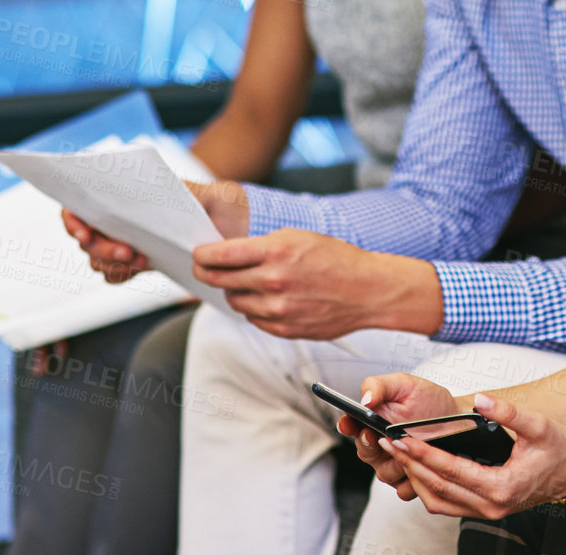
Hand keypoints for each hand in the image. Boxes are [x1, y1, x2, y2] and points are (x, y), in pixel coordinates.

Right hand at [60, 180, 245, 282]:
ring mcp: (127, 239)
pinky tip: (144, 267)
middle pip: (86, 238)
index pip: (80, 204)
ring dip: (112, 264)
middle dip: (102, 249)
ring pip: (97, 259)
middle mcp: (121, 217)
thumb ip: (193, 193)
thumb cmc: (222, 202)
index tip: (85, 234)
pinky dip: (122, 274)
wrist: (236, 229)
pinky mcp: (138, 260)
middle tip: (129, 253)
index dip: (73, 220)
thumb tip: (169, 193)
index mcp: (127, 194)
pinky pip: (114, 274)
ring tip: (143, 260)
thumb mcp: (210, 193)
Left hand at [191, 229, 441, 340]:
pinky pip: (253, 319)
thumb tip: (226, 255)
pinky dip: (254, 308)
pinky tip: (268, 298)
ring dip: (234, 291)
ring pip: (235, 301)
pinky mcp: (284, 329)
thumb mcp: (297, 236)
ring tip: (247, 282)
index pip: (219, 256)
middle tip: (204, 268)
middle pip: (219, 280)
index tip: (197, 254)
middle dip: (207, 272)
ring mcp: (277, 309)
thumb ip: (260, 246)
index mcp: (275, 252)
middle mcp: (272, 282)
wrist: (368, 290)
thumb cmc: (336, 258)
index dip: (201, 255)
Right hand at [336, 374, 468, 498]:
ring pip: (383, 474)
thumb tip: (364, 398)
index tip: (349, 424)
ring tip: (413, 448)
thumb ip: (380, 386)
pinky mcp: (409, 479)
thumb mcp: (406, 385)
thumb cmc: (431, 401)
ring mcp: (393, 463)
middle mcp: (380, 443)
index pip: (351, 425)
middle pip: (364, 453)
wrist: (458, 420)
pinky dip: (412, 480)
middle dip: (372, 447)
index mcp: (373, 420)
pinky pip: (402, 489)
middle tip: (384, 437)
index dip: (347, 426)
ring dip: (397, 463)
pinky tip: (423, 465)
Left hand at [388, 393, 565, 520]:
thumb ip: (508, 412)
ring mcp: (488, 512)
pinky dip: (430, 488)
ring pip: (439, 501)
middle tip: (388, 443)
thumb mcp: (538, 425)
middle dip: (410, 464)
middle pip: (438, 488)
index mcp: (502, 487)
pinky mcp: (486, 510)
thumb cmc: (560, 449)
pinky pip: (449, 505)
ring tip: (399, 455)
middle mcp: (492, 506)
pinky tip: (420, 469)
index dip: (423, 454)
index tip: (402, 438)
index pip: (451, 471)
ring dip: (416, 479)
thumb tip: (481, 399)